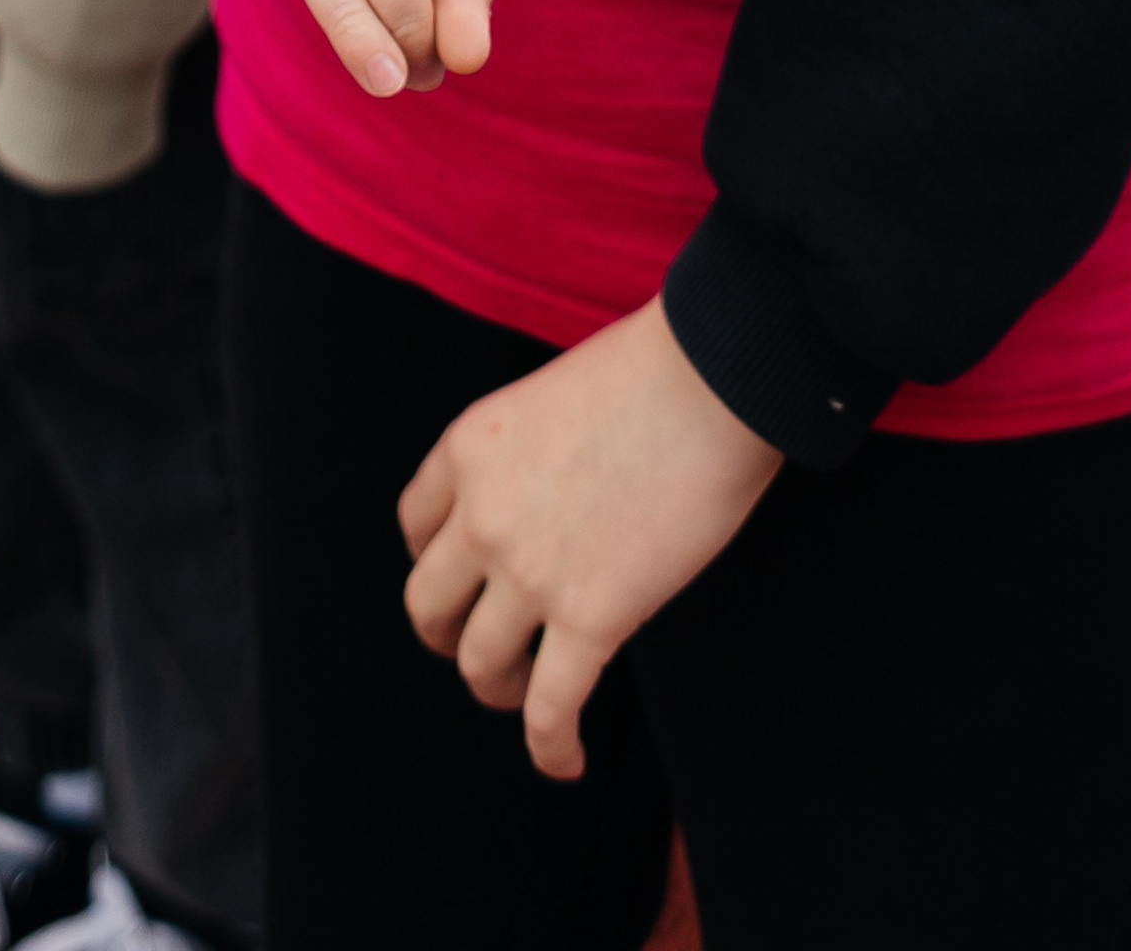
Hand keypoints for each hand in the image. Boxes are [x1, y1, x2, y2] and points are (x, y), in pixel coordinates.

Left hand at [401, 295, 782, 778]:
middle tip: (484, 645)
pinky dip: (552, 748)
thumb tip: (559, 492)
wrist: (714, 375)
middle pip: (430, 606)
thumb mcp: (555, 392)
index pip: (416, 525)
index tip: (464, 579)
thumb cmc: (658, 368)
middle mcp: (481, 514)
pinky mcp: (590, 618)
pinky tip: (567, 763)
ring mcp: (530, 571)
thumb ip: (534, 450)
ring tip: (529, 697)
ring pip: (479, 664)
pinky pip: (551, 709)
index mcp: (468, 447)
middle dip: (451, 636)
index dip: (436, 562)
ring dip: (499, 690)